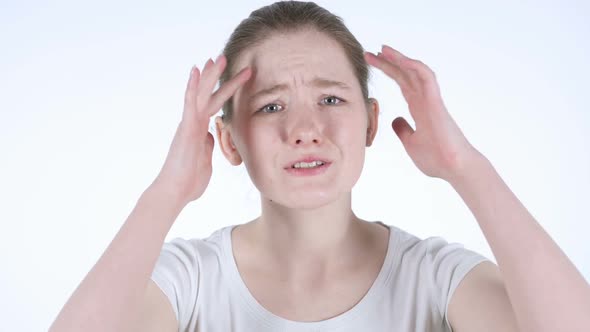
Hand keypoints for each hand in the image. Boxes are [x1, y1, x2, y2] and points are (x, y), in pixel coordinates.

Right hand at [150, 55, 250, 205]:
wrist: (174, 192)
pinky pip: (190, 103)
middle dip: (219, 77)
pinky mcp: (186, 128)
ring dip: (211, 75)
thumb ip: (207, 147)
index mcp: (199, 131)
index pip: (214, 106)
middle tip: (227, 58)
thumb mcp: (205, 161)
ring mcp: (189, 124)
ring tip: (219, 57)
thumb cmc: (188, 182)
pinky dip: (193, 86)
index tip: (232, 80)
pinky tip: (196, 70)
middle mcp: (193, 123)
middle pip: (209, 95)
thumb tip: (210, 136)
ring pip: (201, 94)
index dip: (224, 92)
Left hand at [364, 45, 481, 180]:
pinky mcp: (436, 103)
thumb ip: (403, 130)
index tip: (372, 62)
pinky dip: (415, 67)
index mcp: (418, 108)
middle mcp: (424, 100)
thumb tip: (395, 120)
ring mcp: (431, 100)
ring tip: (382, 50)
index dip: (388, 71)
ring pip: (415, 72)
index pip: (402, 83)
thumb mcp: (411, 143)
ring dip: (399, 59)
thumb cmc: (437, 159)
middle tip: (369, 53)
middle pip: (405, 74)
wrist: (453, 169)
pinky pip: (427, 79)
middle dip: (388, 62)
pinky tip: (402, 60)